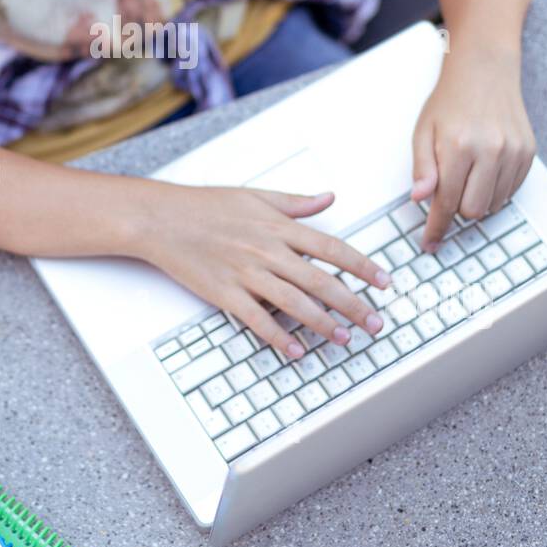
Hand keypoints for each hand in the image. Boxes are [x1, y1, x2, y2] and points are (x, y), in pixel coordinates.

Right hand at [136, 182, 393, 358]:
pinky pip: (259, 321)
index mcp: (278, 226)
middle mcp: (267, 251)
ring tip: (345, 338)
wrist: (162, 219)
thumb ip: (295, 202)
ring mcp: (246, 274)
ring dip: (324, 324)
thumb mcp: (255, 195)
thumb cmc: (206, 205)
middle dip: (353, 304)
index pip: (331, 248)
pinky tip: (297, 351)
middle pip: (321, 282)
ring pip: (295, 304)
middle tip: (375, 322)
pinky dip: (280, 338)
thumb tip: (328, 198)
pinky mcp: (225, 294)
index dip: (362, 266)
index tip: (384, 281)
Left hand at [410, 44, 536, 250]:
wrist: (484, 71)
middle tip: (447, 189)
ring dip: (476, 198)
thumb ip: (422, 168)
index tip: (429, 243)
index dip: (436, 227)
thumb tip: (419, 198)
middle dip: (455, 208)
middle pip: (472, 210)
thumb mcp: (423, 131)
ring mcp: (513, 152)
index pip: (446, 202)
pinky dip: (494, 189)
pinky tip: (483, 168)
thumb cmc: (449, 101)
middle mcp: (490, 150)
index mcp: (459, 146)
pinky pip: (510, 191)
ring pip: (493, 204)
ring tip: (466, 172)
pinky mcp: (527, 153)